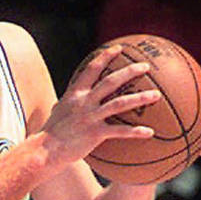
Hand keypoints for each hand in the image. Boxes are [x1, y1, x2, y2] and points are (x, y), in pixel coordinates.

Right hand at [39, 46, 161, 169]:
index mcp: (75, 94)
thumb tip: (70, 99)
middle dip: (130, 71)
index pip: (92, 68)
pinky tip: (150, 132)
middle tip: (146, 66)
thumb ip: (68, 102)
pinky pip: (120, 131)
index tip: (120, 48)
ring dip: (140, 98)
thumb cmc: (51, 133)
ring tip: (156, 95)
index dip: (106, 56)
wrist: (44, 151)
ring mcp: (90, 117)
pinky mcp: (95, 134)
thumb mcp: (59, 111)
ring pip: (119, 103)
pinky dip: (135, 131)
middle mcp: (84, 102)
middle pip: (111, 81)